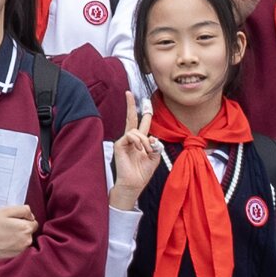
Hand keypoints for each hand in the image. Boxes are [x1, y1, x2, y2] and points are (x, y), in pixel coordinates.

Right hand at [0, 202, 36, 261]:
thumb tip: (31, 215)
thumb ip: (22, 210)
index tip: (13, 220)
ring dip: (19, 237)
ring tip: (5, 235)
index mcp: (26, 228)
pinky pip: (20, 248)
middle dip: (22, 228)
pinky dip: (15, 245)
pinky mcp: (16, 257)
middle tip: (8, 227)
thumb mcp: (5, 211)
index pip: (33, 222)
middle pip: (30, 232)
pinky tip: (5, 243)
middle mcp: (27, 241)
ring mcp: (22, 250)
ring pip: (25, 240)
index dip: (24, 219)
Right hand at [106, 94, 161, 209]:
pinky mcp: (119, 144)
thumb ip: (156, 146)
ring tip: (146, 152)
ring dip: (145, 141)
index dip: (146, 113)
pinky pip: (131, 135)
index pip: (142, 123)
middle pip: (131, 117)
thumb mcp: (155, 158)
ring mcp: (124, 141)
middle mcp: (132, 139)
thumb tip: (152, 138)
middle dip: (130, 104)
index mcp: (140, 141)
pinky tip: (140, 150)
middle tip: (128, 93)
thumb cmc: (142, 173)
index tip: (147, 102)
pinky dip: (138, 142)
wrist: (133, 184)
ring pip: (136, 131)